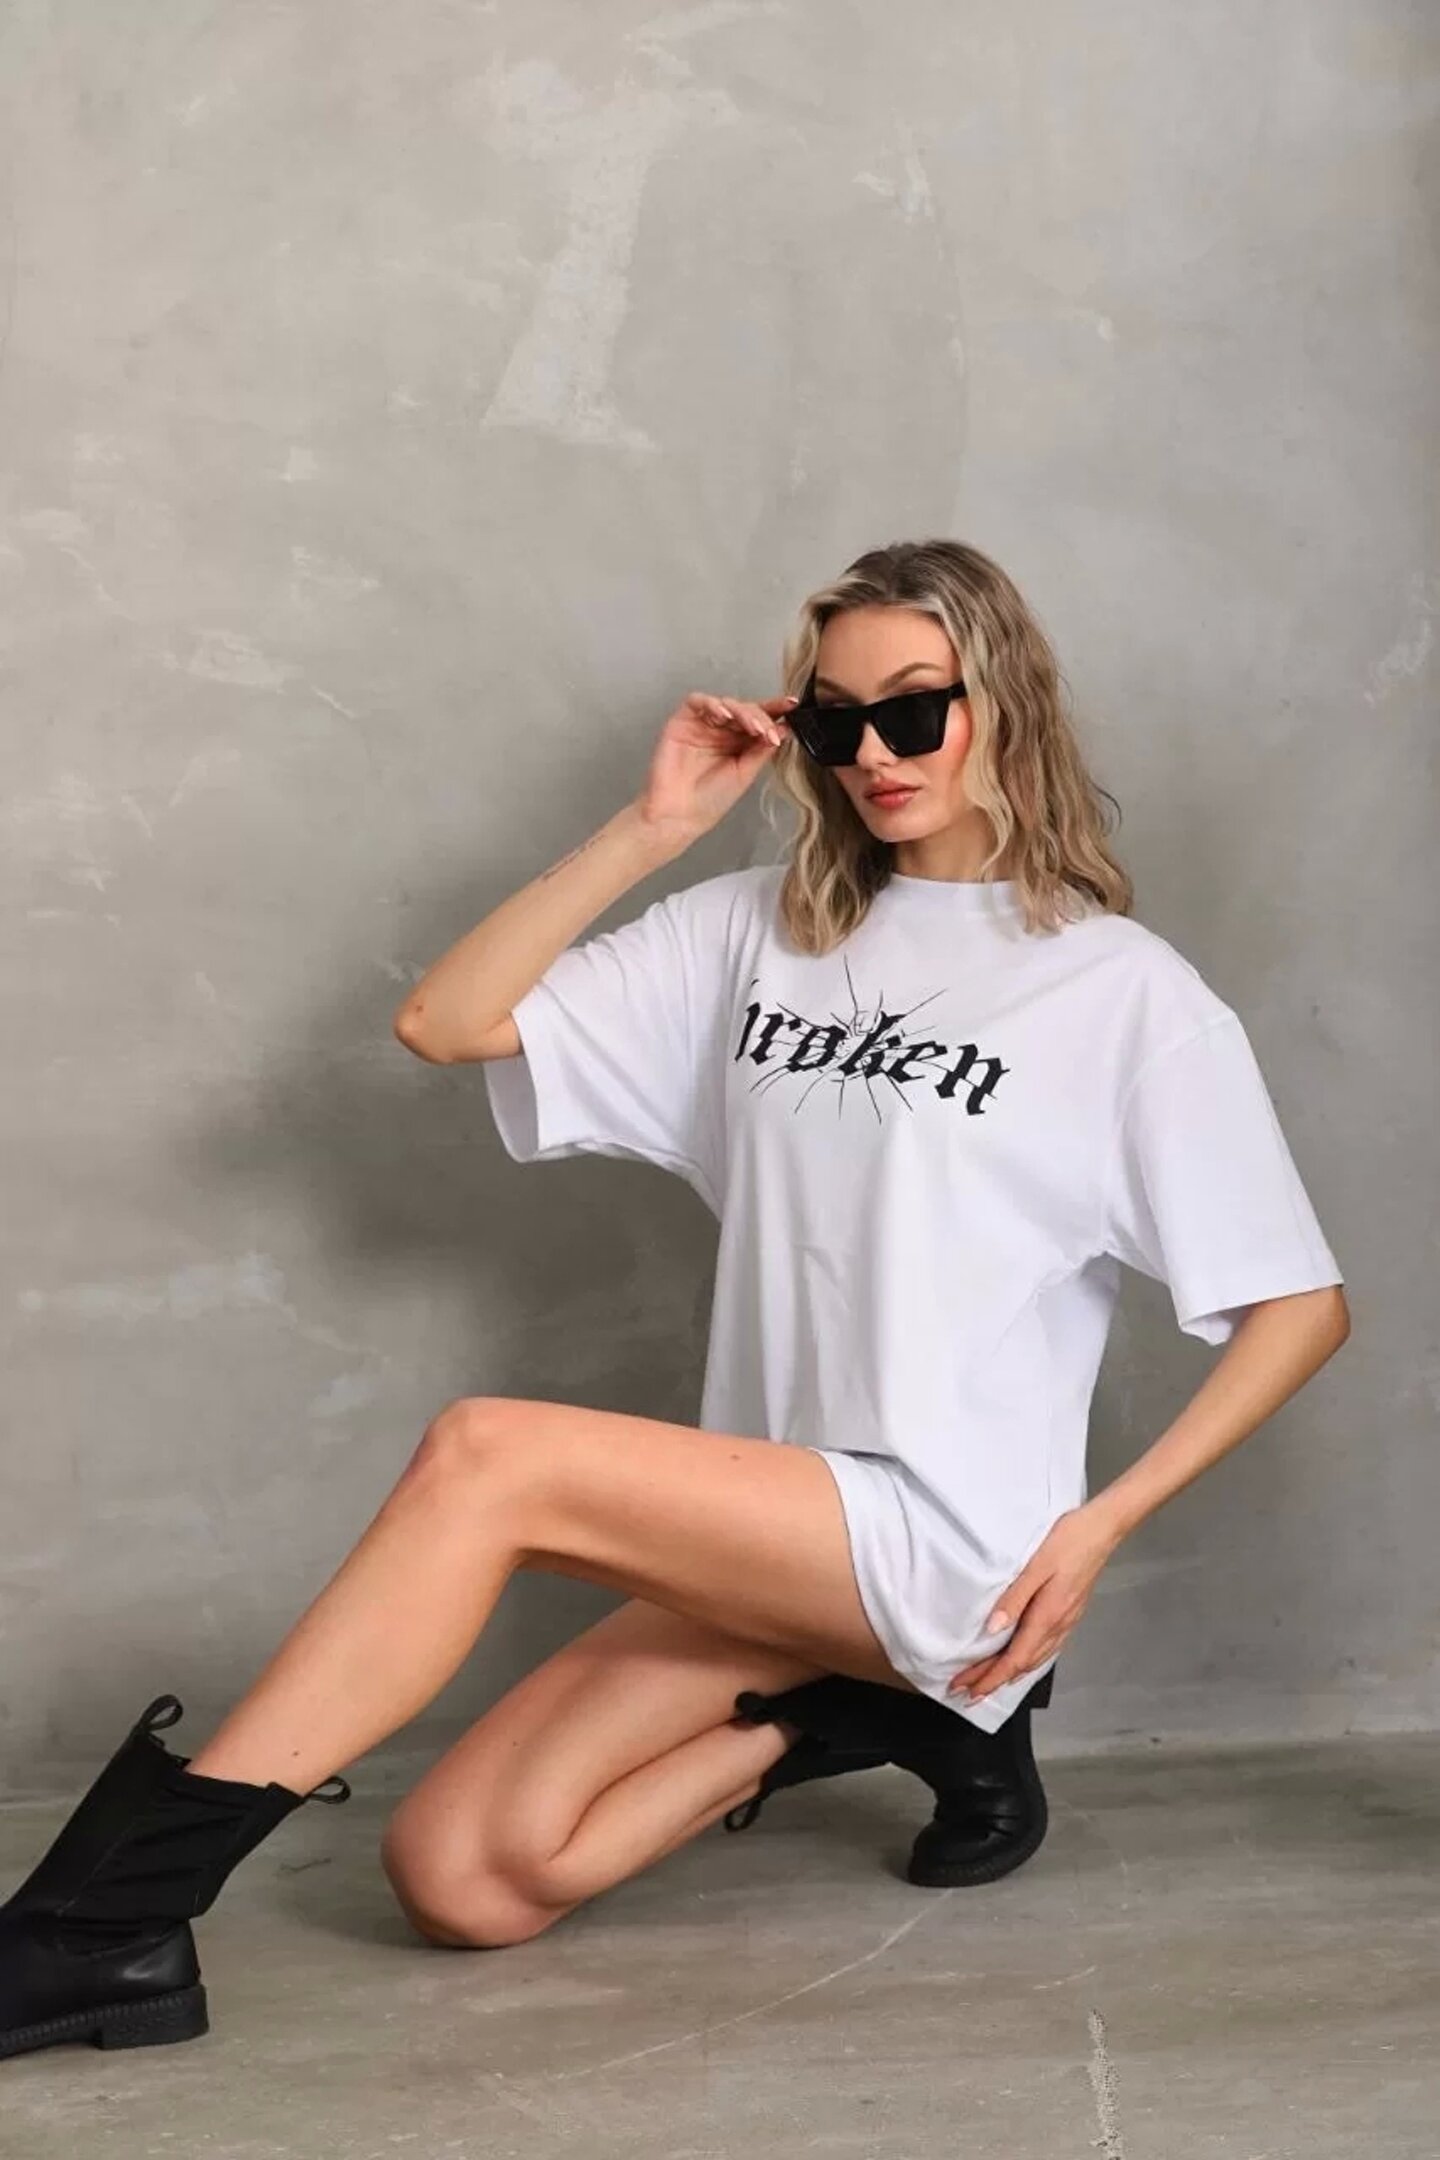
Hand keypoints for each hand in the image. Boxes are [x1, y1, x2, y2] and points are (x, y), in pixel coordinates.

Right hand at [635, 691, 799, 843]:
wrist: (680, 815)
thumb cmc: (709, 800)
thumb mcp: (745, 773)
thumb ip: (763, 750)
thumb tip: (784, 728)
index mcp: (739, 742)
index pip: (760, 720)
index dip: (776, 709)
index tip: (792, 705)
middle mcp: (722, 731)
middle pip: (746, 708)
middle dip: (761, 717)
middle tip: (767, 732)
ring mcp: (703, 725)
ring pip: (726, 703)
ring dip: (742, 712)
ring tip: (752, 728)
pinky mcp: (682, 721)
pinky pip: (697, 701)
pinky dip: (712, 704)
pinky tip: (724, 716)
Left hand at [947, 1504, 1122, 1704]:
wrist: (1102, 1529)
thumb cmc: (1068, 1541)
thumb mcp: (1036, 1566)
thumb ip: (1014, 1598)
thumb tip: (992, 1630)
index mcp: (1048, 1617)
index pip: (1014, 1660)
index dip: (989, 1678)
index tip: (966, 1689)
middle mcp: (1058, 1626)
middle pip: (1022, 1665)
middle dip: (993, 1681)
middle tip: (967, 1692)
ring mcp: (1066, 1622)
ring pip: (1035, 1660)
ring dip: (1009, 1674)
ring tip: (988, 1683)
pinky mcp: (1069, 1614)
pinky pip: (1045, 1649)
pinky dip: (1027, 1661)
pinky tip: (1020, 1659)